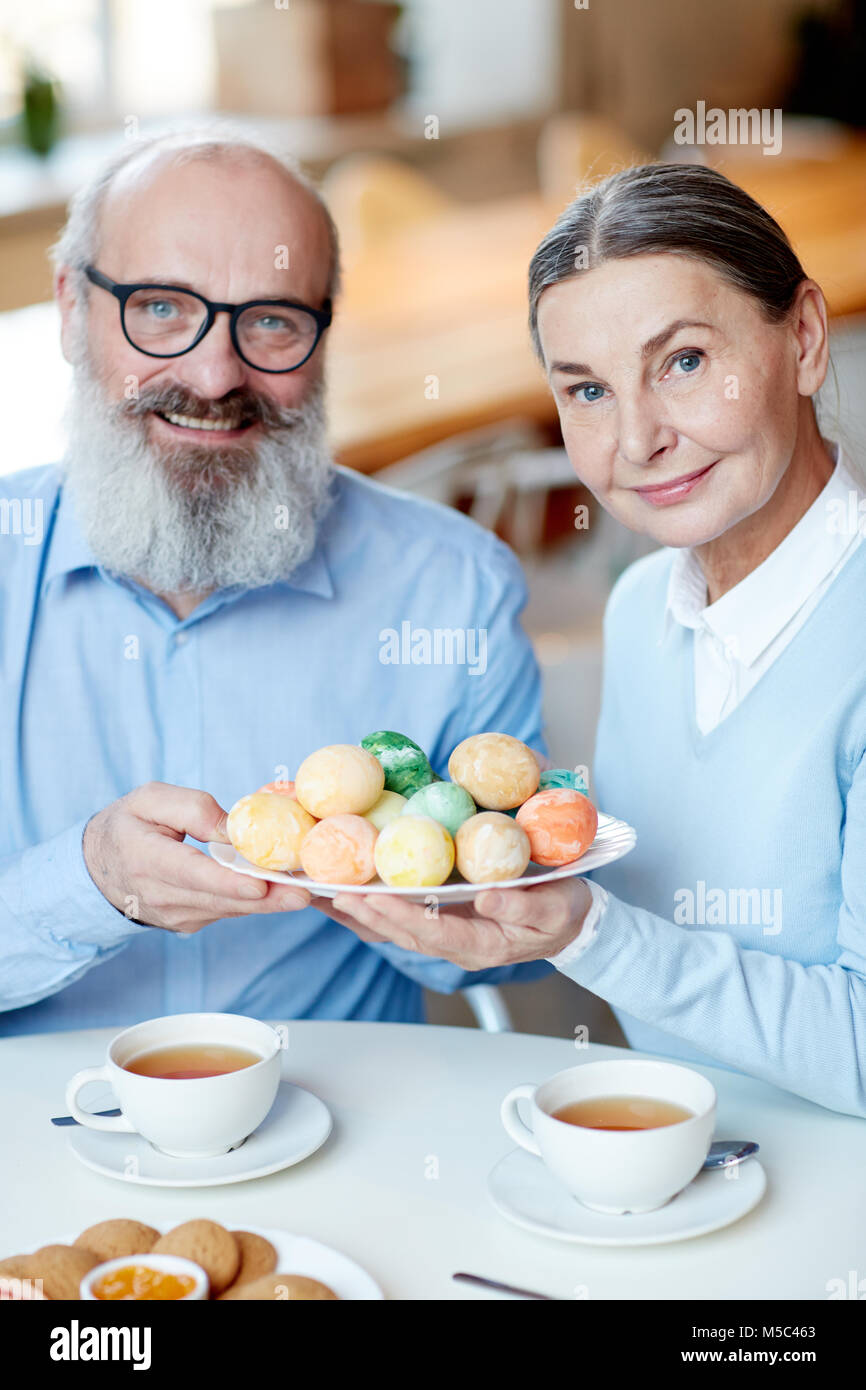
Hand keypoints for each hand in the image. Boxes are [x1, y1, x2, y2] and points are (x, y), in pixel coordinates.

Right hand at [83, 781, 310, 931]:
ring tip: (304, 891)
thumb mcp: (148, 799)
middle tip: (304, 893)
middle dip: (265, 898)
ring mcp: (176, 915)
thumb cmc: (129, 825)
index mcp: (146, 859)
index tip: (259, 884)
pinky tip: (282, 890)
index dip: (227, 882)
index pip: (191, 874)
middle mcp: (161, 895)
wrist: (99, 869)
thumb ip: (190, 807)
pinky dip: (254, 901)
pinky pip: (227, 910)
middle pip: (220, 899)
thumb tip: (234, 828)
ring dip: (267, 902)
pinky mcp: (190, 922)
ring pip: (228, 909)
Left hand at [316, 876, 591, 968]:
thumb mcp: (554, 907)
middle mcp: (457, 945)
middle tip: (332, 891)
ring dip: (359, 913)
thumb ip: (522, 904)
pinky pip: (401, 919)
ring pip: (395, 930)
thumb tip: (486, 896)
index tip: (371, 896)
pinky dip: (372, 908)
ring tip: (323, 894)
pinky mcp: (443, 924)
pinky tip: (346, 895)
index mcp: (481, 944)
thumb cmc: (565, 912)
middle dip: (366, 913)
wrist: (571, 924)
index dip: (399, 915)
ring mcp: (448, 937)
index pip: (431, 932)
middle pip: (402, 933)